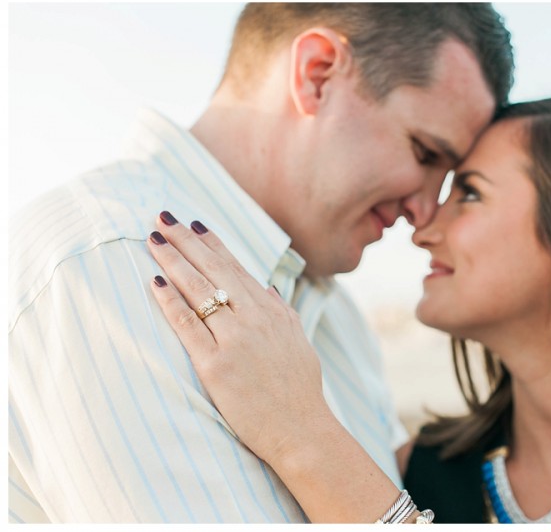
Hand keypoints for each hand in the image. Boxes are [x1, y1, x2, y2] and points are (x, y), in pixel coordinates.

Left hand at [146, 213, 329, 463]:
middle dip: (186, 241)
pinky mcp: (216, 365)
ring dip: (174, 261)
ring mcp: (235, 340)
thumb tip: (267, 288)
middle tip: (162, 216)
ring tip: (153, 239)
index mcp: (272, 311)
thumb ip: (282, 312)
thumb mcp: (298, 341)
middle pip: (213, 270)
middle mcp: (254, 318)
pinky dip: (170, 302)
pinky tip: (155, 283)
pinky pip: (188, 326)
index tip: (194, 223)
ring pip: (199, 290)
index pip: (236, 267)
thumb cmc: (299, 389)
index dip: (213, 243)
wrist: (301, 429)